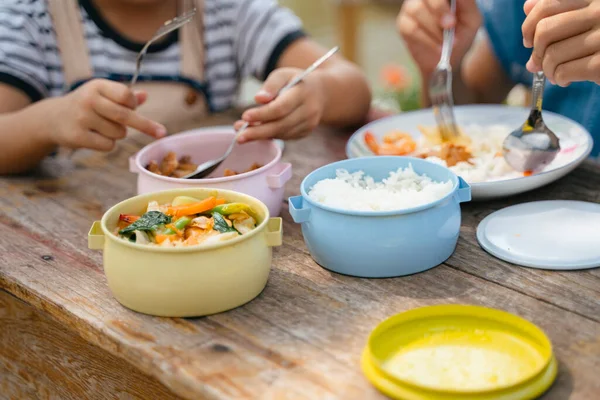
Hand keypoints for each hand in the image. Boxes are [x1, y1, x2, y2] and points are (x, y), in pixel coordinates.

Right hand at [49, 79, 165, 150]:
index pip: (126, 96)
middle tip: (162, 133)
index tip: (137, 109)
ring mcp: (82, 118)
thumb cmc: (86, 105)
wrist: (53, 118)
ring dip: (117, 134)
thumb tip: (145, 95)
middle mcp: (89, 100)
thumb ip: (123, 96)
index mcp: (97, 86)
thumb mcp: (102, 95)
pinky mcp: (78, 136)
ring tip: (101, 128)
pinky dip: (108, 144)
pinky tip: (94, 137)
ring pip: (119, 133)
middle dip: (146, 126)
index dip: (134, 105)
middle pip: (126, 116)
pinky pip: (108, 145)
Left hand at [234, 68, 324, 142]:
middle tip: (239, 136)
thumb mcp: (284, 75)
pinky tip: (257, 133)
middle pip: (281, 125)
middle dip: (258, 132)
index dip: (262, 114)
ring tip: (242, 134)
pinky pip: (285, 137)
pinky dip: (270, 136)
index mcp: (302, 93)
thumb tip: (258, 99)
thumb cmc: (297, 81)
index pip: (281, 108)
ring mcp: (308, 124)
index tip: (245, 116)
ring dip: (261, 135)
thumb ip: (271, 85)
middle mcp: (308, 111)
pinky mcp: (305, 133)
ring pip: (282, 134)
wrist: (322, 93)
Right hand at [397, 0, 481, 77]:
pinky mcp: (403, 24)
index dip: (441, 1)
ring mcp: (411, 8)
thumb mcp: (471, 19)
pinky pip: (411, 28)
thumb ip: (467, 3)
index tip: (452, 17)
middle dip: (439, 9)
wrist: (450, 58)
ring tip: (445, 42)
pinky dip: (427, 40)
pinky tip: (438, 48)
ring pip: (417, 10)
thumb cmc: (461, 35)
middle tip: (450, 26)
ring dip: (434, 29)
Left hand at [522, 0, 599, 85]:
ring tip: (555, 73)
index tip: (528, 41)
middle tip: (538, 63)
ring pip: (552, 54)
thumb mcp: (587, 19)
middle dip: (536, 52)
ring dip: (547, 69)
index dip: (529, 26)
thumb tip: (527, 9)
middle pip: (545, 31)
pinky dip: (559, 79)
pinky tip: (565, 79)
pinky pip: (564, 71)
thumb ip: (560, 11)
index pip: (547, 5)